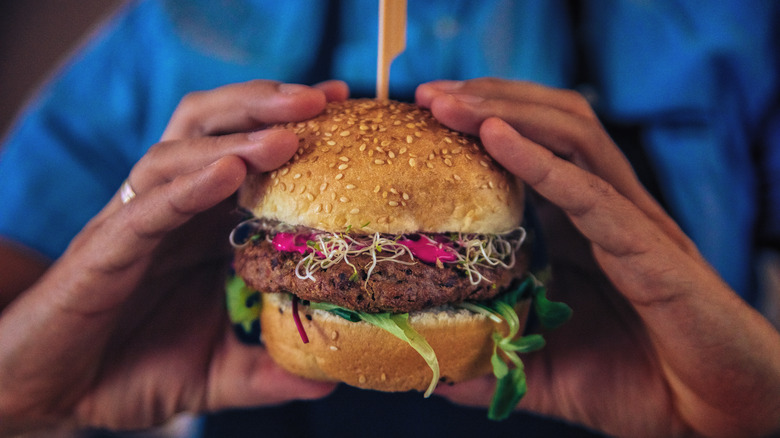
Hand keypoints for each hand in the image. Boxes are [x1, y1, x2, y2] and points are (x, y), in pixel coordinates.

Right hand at [0, 80, 348, 434]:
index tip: (341, 105)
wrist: (53, 393)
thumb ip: (266, 373)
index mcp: (200, 224)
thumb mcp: (217, 373)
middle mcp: (170, 209)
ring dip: (234, 137)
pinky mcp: (105, 250)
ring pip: (178, 153)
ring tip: (286, 134)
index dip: (289, 125)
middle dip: (264, 104)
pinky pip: (147, 208)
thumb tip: (328, 380)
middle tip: (322, 98)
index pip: (246, 155)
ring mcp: (135, 223)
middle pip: (212, 129)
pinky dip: (188, 186)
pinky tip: (227, 172)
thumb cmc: (131, 371)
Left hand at [417, 78, 779, 437]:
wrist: (714, 417)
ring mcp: (631, 222)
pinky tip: (497, 138)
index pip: (533, 148)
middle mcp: (606, 209)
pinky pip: (592, 193)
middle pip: (549, 123)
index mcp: (581, 227)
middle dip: (488, 98)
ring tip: (452, 104)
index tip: (424, 116)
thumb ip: (495, 361)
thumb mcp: (546, 371)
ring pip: (573, 137)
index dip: (480, 123)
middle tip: (428, 94)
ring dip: (507, 112)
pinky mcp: (650, 249)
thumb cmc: (637, 388)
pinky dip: (542, 161)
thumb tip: (437, 373)